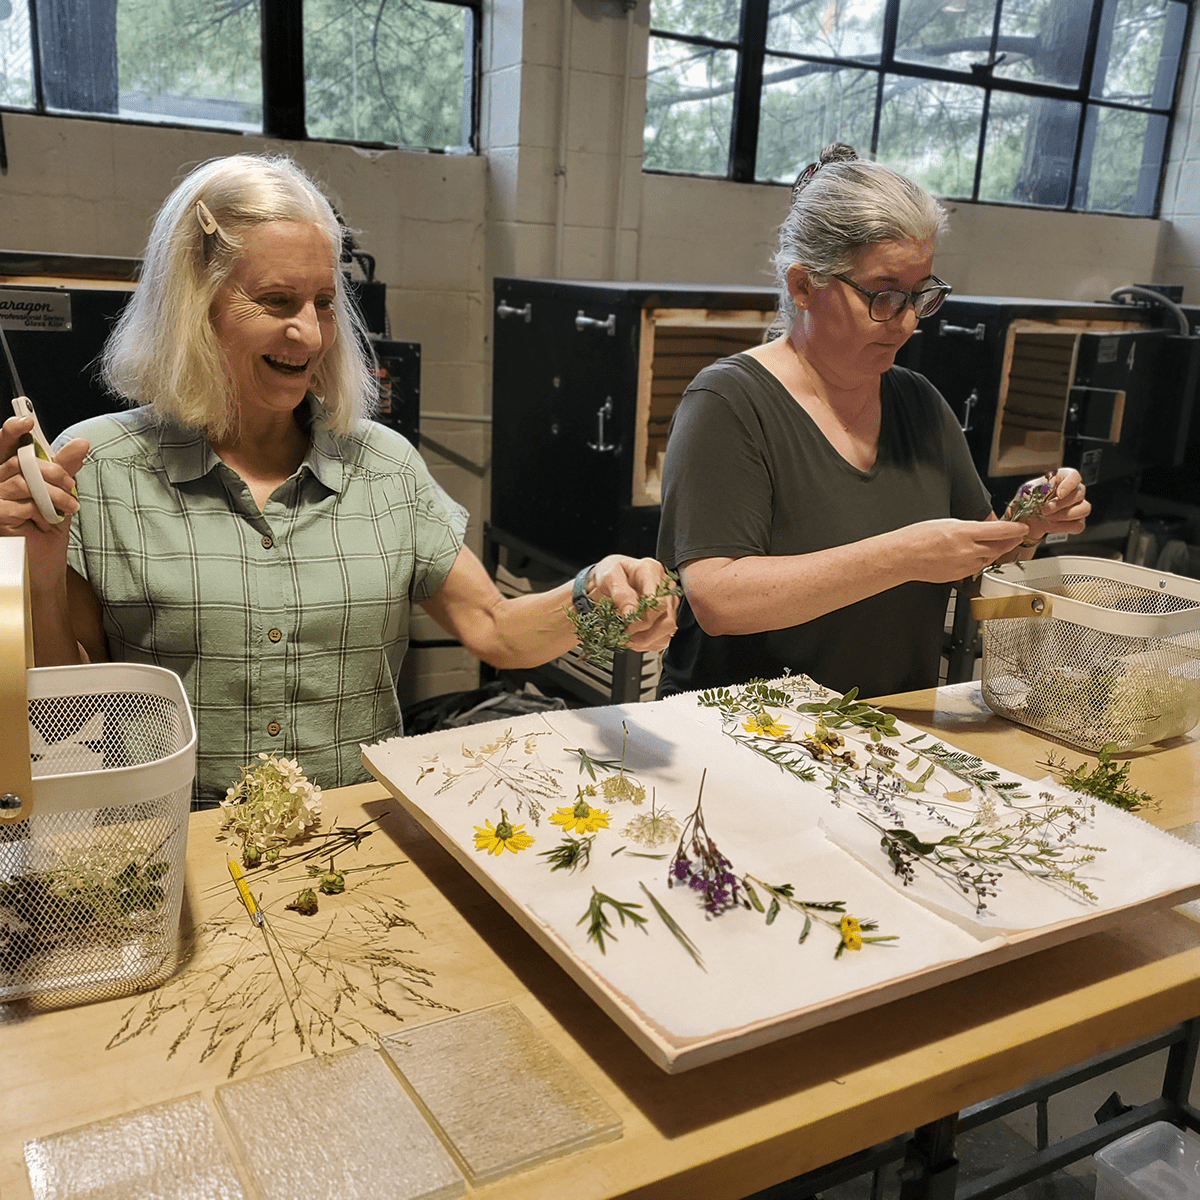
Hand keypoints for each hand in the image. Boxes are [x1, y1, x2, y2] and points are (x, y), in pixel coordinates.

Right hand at [0, 414, 88, 579]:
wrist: (46, 564)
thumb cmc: (50, 528)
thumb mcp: (63, 493)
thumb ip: (67, 468)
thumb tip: (82, 443)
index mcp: (11, 472)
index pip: (6, 445)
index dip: (12, 431)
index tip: (26, 422)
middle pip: (19, 462)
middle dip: (52, 470)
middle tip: (69, 484)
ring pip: (22, 482)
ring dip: (53, 494)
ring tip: (69, 506)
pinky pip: (19, 504)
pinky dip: (40, 511)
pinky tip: (48, 520)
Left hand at [589, 554, 678, 651]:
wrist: (612, 578)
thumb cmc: (611, 574)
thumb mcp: (609, 578)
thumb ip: (621, 594)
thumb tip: (631, 614)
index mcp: (651, 571)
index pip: (657, 602)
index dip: (643, 619)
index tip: (626, 625)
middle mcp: (665, 586)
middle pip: (667, 619)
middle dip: (646, 634)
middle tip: (626, 636)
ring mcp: (668, 601)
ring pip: (668, 630)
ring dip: (647, 641)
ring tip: (629, 639)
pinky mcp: (667, 614)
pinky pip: (664, 636)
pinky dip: (649, 643)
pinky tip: (635, 638)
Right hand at [904, 518, 1027, 582]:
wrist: (903, 557)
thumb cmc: (917, 538)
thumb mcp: (946, 523)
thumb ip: (968, 528)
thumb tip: (981, 531)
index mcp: (964, 533)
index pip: (999, 531)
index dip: (1015, 530)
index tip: (1022, 528)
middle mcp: (967, 550)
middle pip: (998, 547)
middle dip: (1009, 541)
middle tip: (1015, 537)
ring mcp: (963, 565)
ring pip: (988, 558)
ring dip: (994, 551)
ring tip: (995, 545)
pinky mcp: (958, 576)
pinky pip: (975, 567)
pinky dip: (979, 561)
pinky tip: (975, 555)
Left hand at [1019, 468, 1089, 542]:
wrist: (1025, 520)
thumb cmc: (1028, 501)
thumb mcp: (1028, 491)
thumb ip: (1039, 488)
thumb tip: (1048, 488)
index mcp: (1062, 478)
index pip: (1074, 476)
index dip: (1069, 484)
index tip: (1059, 494)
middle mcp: (1074, 491)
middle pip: (1079, 493)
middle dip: (1060, 504)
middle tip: (1045, 510)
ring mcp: (1078, 506)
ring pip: (1084, 509)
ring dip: (1065, 515)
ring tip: (1048, 518)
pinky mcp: (1077, 521)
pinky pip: (1079, 525)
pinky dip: (1065, 527)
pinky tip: (1052, 525)